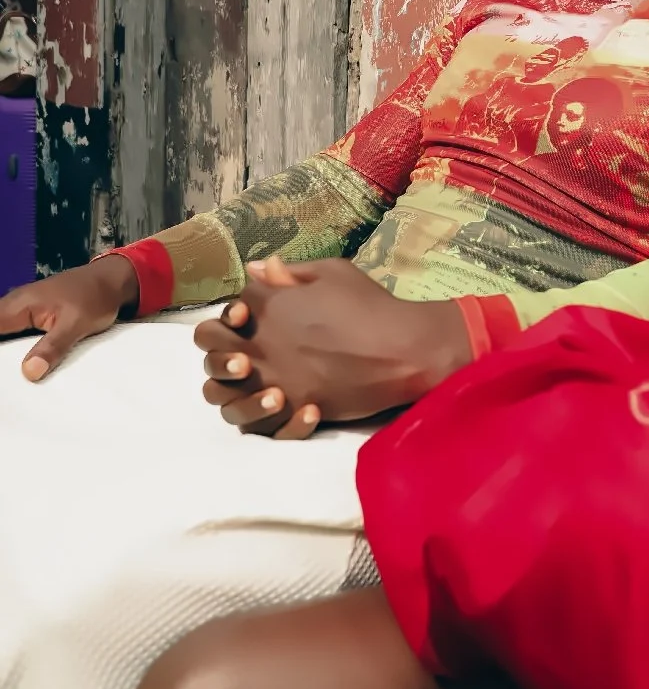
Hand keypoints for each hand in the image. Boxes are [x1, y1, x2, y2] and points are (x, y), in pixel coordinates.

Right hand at [0, 256, 139, 381]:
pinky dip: (17, 347)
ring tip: (14, 377)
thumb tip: (29, 372)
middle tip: (9, 380)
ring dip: (8, 352)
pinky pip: (16, 332)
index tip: (4, 373)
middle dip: (2, 355)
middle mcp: (15, 305)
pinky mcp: (34, 315)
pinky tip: (25, 364)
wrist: (113, 281)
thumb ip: (52, 347)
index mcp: (20, 305)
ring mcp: (24, 309)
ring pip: (5, 332)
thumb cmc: (95, 297)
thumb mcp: (76, 324)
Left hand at [193, 258, 471, 436]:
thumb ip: (290, 272)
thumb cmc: (370, 306)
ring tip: (255, 380)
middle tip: (244, 349)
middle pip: (208, 343)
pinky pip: (252, 420)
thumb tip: (256, 268)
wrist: (400, 349)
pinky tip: (280, 400)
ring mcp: (269, 377)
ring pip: (217, 391)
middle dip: (218, 344)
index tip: (254, 316)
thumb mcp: (332, 272)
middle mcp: (257, 341)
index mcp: (265, 304)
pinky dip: (258, 414)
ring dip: (227, 384)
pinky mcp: (288, 406)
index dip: (236, 313)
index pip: (227, 308)